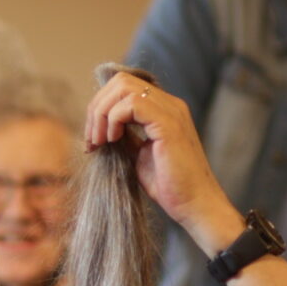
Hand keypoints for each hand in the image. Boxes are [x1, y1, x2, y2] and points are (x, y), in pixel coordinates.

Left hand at [82, 72, 234, 238]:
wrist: (194, 204)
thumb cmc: (169, 185)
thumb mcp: (138, 154)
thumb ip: (125, 135)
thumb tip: (100, 125)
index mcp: (163, 109)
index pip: (124, 87)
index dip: (101, 107)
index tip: (92, 139)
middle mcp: (169, 104)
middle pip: (120, 81)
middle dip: (97, 107)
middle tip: (92, 140)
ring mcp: (171, 110)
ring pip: (123, 87)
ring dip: (102, 113)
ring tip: (99, 142)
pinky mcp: (168, 123)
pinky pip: (132, 103)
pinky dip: (113, 119)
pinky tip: (112, 140)